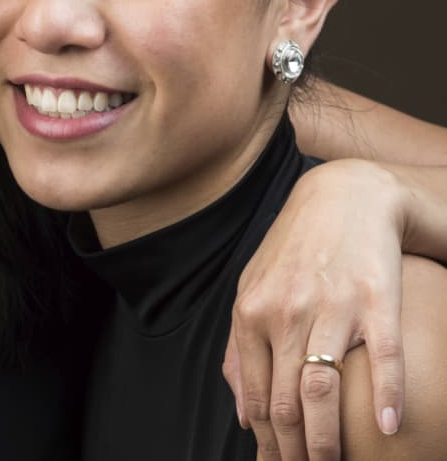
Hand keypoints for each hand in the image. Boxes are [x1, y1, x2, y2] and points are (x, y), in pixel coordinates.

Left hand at [223, 159, 405, 460]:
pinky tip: (390, 429)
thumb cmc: (296, 250)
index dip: (265, 442)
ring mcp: (331, 308)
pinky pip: (382, 358)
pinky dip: (387, 397)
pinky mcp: (376, 300)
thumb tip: (241, 412)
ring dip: (328, 441)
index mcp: (252, 314)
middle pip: (285, 402)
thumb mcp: (254, 290)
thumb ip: (240, 348)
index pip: (254, 396)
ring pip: (322, 390)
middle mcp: (286, 313)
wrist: (344, 195)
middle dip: (293, 451)